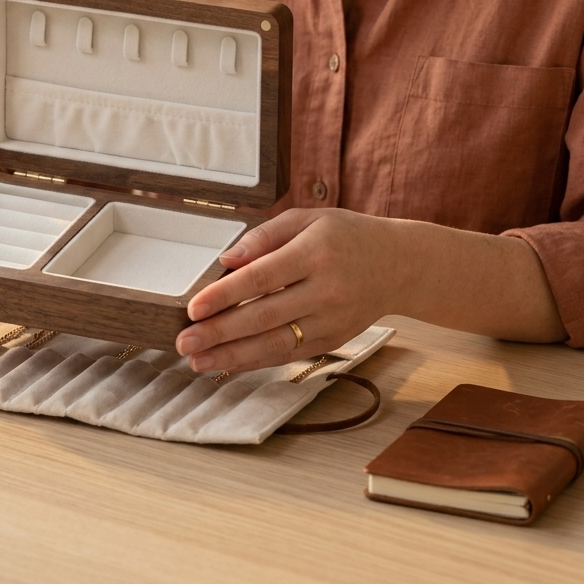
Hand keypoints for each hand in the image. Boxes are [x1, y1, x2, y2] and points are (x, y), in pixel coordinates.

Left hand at [175, 209, 404, 372]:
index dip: (225, 295)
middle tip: (184, 342)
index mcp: (315, 252)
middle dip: (220, 333)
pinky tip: (229, 364)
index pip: (261, 278)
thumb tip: (226, 260)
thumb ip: (264, 236)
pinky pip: (290, 354)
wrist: (399, 265)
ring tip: (198, 361)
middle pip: (264, 316)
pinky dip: (257, 362)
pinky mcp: (335, 340)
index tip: (193, 308)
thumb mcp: (306, 219)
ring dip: (233, 356)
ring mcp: (332, 320)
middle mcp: (326, 290)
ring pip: (276, 344)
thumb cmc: (345, 236)